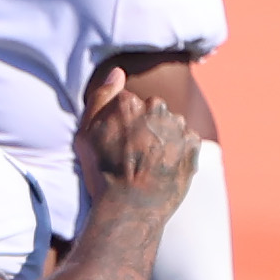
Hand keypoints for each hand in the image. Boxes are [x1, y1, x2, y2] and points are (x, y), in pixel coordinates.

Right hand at [75, 68, 199, 212]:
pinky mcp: (194, 144)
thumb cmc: (102, 173)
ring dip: (162, 138)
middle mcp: (157, 108)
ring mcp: (178, 126)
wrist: (130, 208)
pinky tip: (161, 168)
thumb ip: (100, 99)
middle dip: (144, 126)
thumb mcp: (85, 136)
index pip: (128, 102)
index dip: (120, 123)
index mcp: (129, 103)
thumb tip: (118, 72)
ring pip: (170, 124)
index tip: (115, 142)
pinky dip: (176, 151)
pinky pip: (186, 141)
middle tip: (132, 154)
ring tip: (148, 164)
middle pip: (152, 109)